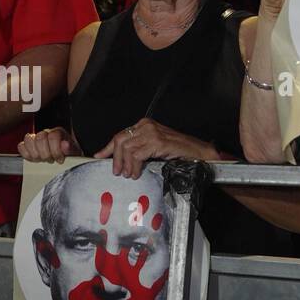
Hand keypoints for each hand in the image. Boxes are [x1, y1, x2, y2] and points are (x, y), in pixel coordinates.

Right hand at [18, 127, 80, 162]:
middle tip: (50, 160)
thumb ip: (70, 149)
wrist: (66, 159)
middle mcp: (46, 133)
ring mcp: (35, 138)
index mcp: (58, 132)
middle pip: (40, 138)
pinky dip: (26, 153)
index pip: (53, 136)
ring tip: (42, 160)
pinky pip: (21, 146)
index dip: (56, 150)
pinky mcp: (28, 146)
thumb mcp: (74, 153)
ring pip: (28, 139)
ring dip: (35, 153)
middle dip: (45, 153)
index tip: (59, 159)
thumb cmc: (69, 156)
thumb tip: (65, 145)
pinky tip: (34, 159)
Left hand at [92, 118, 221, 179]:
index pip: (120, 135)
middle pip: (120, 140)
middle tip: (117, 172)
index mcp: (144, 125)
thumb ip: (139, 149)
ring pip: (127, 149)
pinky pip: (137, 155)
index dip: (108, 147)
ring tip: (129, 174)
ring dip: (125, 165)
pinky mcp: (158, 142)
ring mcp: (152, 133)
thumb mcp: (154, 148)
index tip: (99, 156)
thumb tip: (121, 160)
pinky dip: (134, 166)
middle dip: (115, 158)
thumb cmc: (178, 151)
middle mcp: (147, 125)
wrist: (199, 152)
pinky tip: (137, 173)